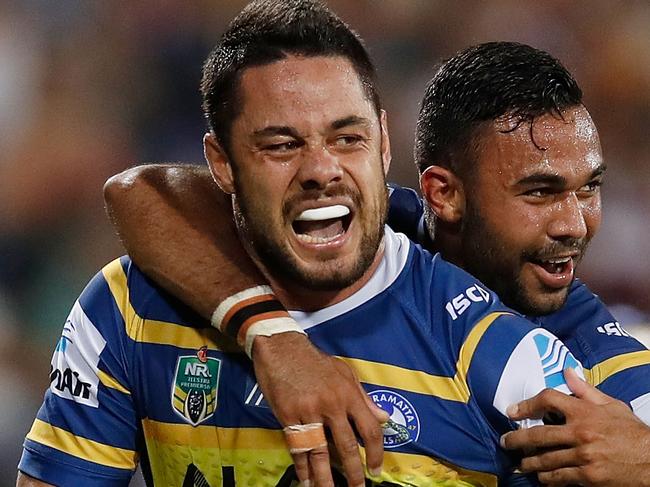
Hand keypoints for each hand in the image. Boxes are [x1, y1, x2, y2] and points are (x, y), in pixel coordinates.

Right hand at [252, 332, 387, 486]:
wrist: (282, 348)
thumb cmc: (314, 361)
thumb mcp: (344, 373)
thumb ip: (364, 397)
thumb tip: (384, 417)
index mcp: (349, 394)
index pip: (370, 429)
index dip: (376, 452)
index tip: (375, 469)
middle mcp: (332, 405)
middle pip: (347, 446)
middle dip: (353, 472)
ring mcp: (309, 411)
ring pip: (321, 452)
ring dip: (326, 477)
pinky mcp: (288, 415)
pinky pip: (297, 446)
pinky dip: (302, 466)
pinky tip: (306, 478)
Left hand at [501, 368, 649, 485]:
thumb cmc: (632, 432)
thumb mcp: (612, 405)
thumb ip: (585, 390)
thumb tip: (567, 371)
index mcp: (584, 411)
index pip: (548, 399)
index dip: (527, 404)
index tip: (512, 411)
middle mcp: (580, 432)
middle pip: (539, 434)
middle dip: (517, 439)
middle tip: (506, 442)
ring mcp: (583, 455)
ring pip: (546, 459)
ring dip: (529, 462)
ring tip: (520, 463)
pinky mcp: (588, 476)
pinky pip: (560, 477)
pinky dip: (548, 478)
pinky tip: (542, 478)